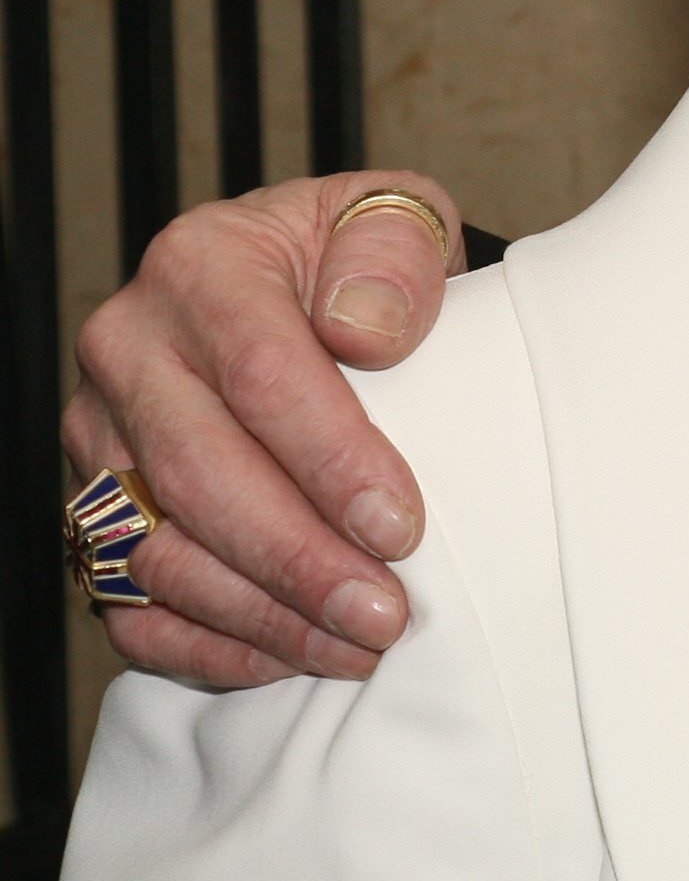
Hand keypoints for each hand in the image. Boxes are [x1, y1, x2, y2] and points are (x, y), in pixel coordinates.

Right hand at [62, 171, 467, 687]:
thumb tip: (366, 330)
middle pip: (200, 477)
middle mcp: (128, 353)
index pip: (259, 375)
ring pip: (157, 551)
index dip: (331, 460)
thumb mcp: (396, 222)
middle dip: (299, 560)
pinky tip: (285, 658)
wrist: (298, 284)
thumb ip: (393, 256)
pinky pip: (128, 601)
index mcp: (198, 267)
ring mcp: (98, 440)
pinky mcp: (95, 511)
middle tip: (386, 615)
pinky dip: (205, 644)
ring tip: (356, 647)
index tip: (402, 526)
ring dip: (261, 614)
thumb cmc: (357, 264)